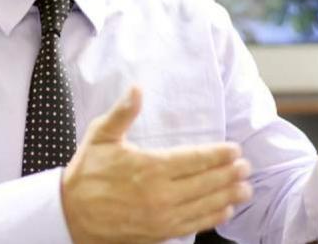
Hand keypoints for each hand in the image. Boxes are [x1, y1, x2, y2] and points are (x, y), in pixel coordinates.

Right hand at [61, 86, 251, 243]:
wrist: (71, 214)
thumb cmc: (86, 173)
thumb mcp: (101, 136)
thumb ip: (123, 112)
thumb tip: (137, 88)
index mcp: (149, 167)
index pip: (194, 159)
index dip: (217, 154)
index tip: (234, 149)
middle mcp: (160, 194)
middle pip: (205, 182)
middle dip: (229, 174)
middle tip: (247, 166)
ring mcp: (161, 217)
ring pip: (203, 205)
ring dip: (227, 196)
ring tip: (245, 188)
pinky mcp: (158, 233)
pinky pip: (192, 225)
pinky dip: (212, 218)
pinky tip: (225, 211)